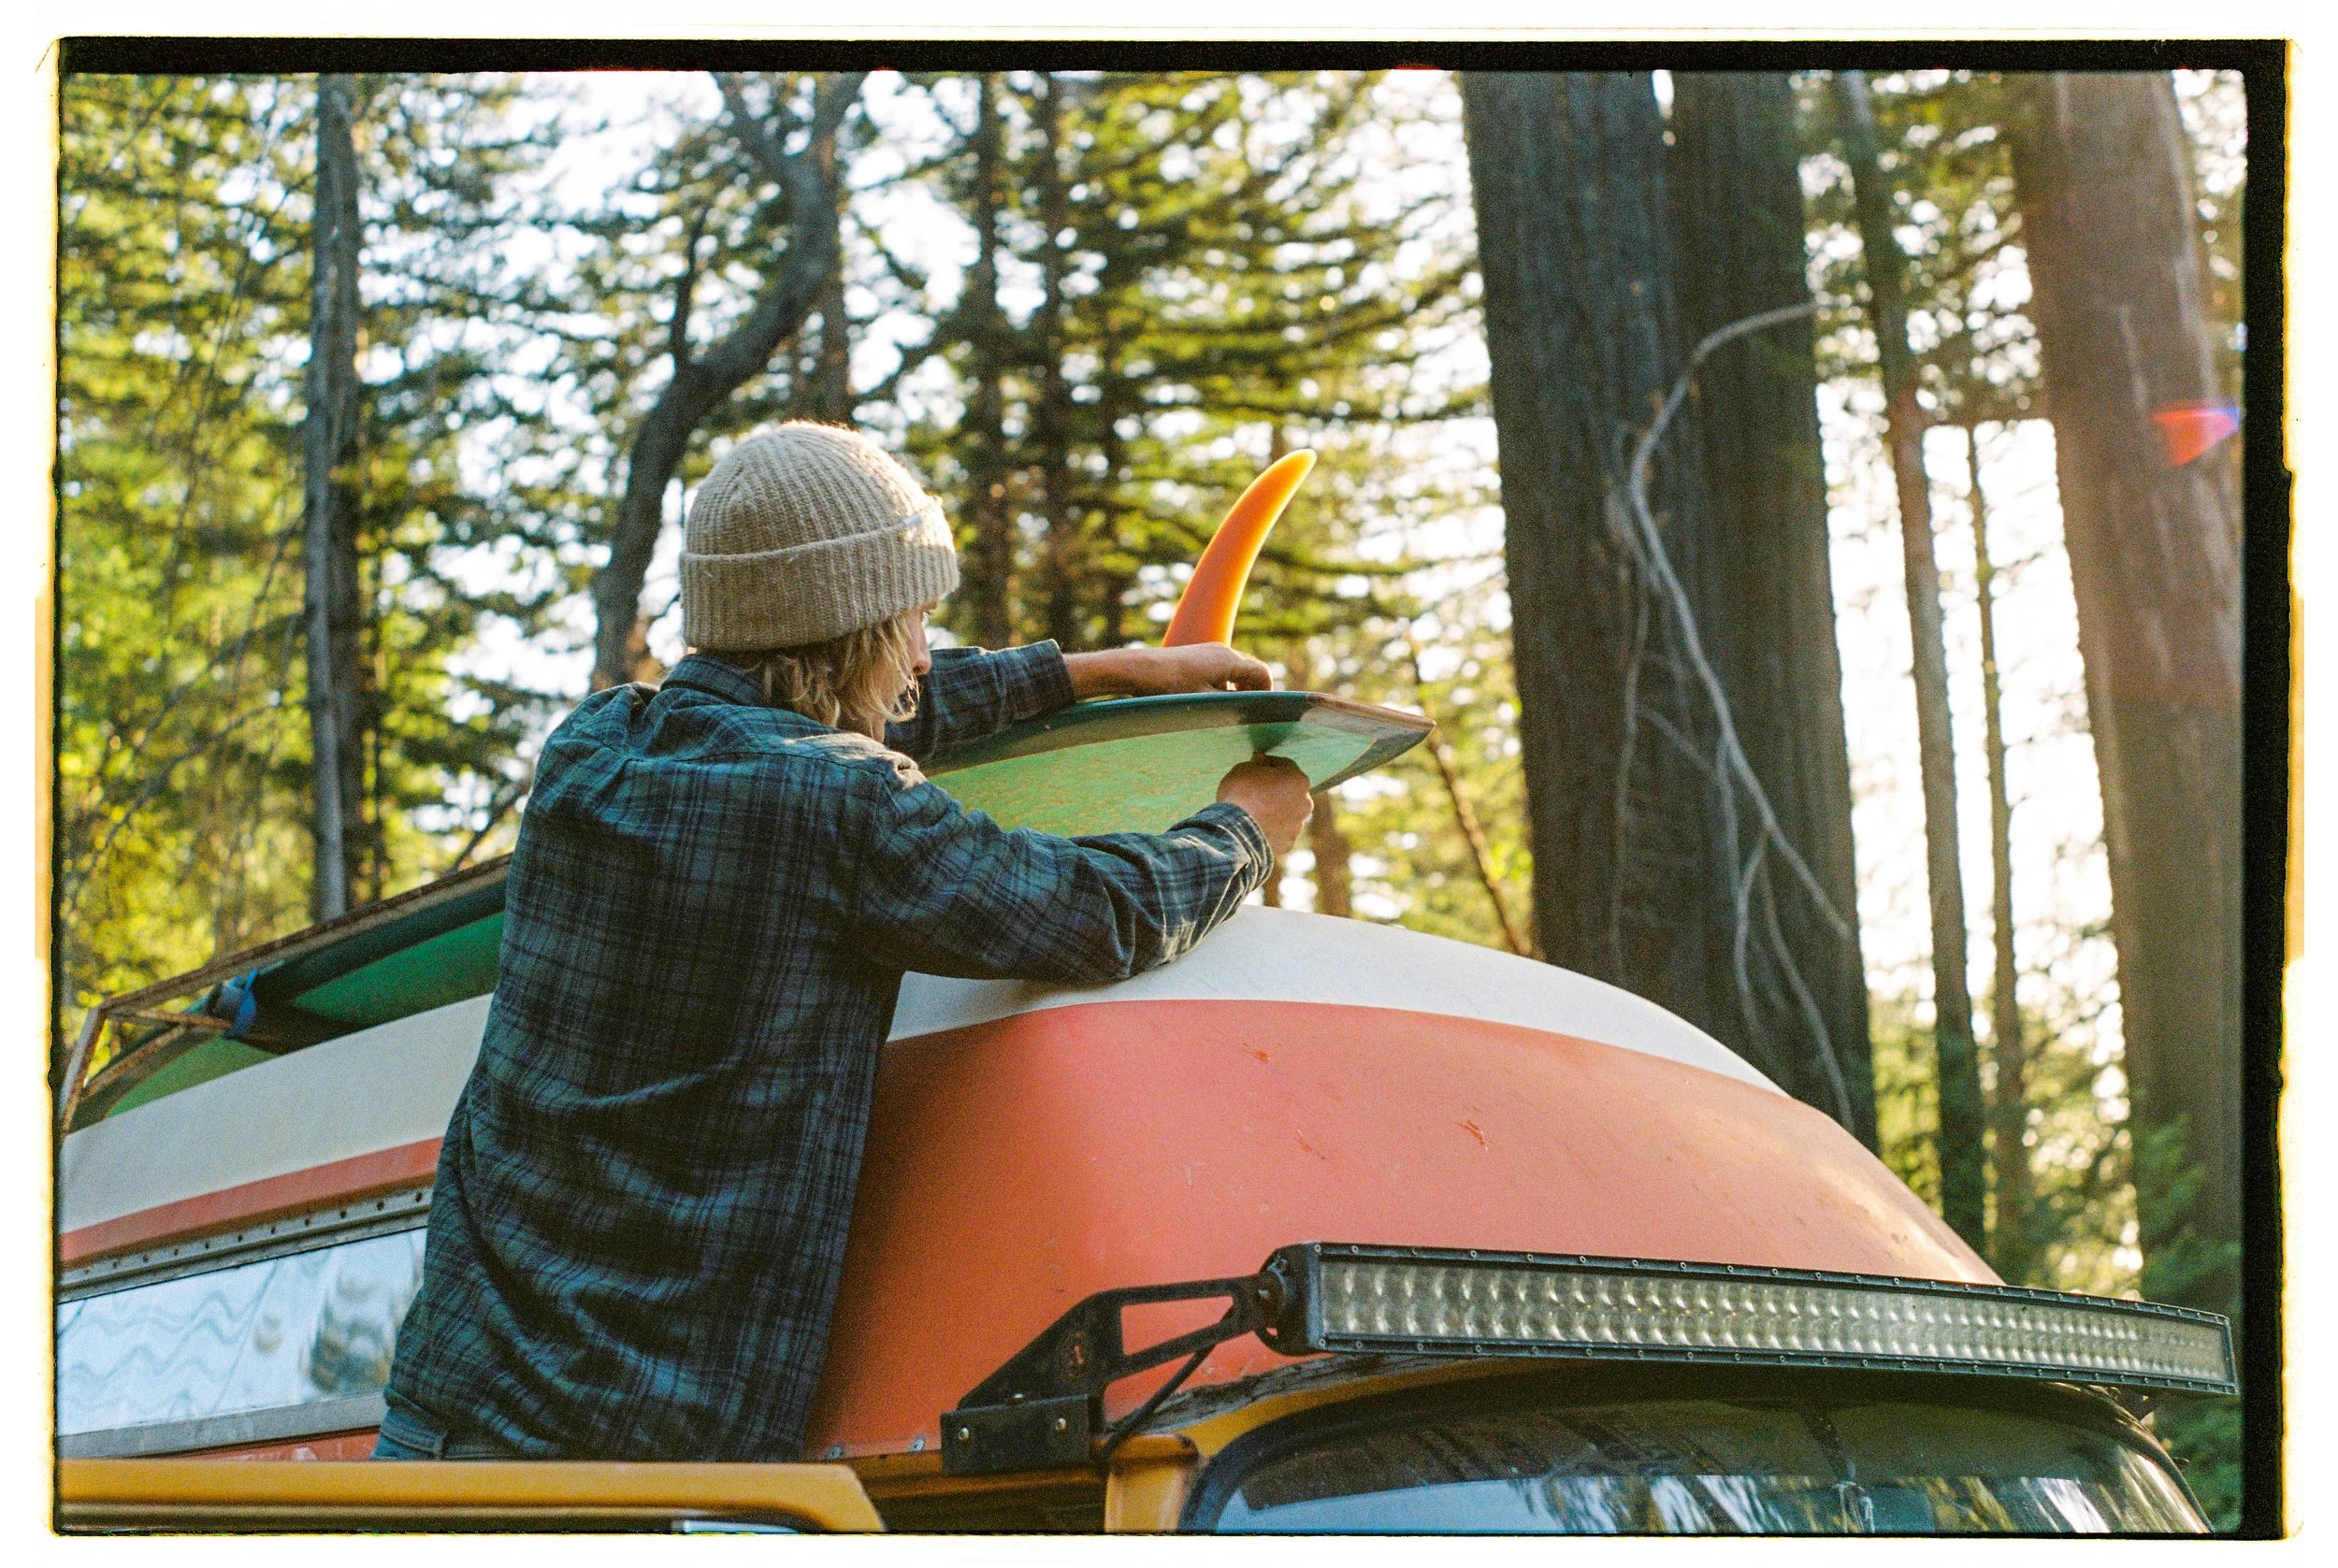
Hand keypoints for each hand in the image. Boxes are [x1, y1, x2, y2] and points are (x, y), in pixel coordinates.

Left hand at [1064, 642, 1271, 699]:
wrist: (1139, 669)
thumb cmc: (1171, 687)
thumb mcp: (1205, 701)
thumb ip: (1231, 703)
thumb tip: (1251, 710)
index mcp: (1229, 660)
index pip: (1262, 674)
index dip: (1266, 694)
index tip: (1260, 713)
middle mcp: (1223, 651)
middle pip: (1250, 671)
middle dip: (1251, 692)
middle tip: (1246, 714)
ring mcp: (1209, 651)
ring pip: (1235, 671)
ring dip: (1237, 689)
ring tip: (1227, 710)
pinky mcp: (1197, 655)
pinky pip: (1220, 669)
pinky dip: (1223, 684)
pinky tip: (1209, 700)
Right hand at [1215, 754, 1312, 857]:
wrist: (1234, 831)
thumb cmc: (1240, 794)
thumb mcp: (1244, 768)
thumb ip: (1257, 764)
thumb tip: (1260, 761)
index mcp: (1298, 780)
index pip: (1285, 765)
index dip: (1269, 763)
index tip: (1256, 764)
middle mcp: (1305, 802)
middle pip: (1290, 790)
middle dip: (1276, 788)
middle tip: (1256, 789)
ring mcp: (1298, 825)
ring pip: (1287, 812)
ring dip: (1275, 809)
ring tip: (1254, 810)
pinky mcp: (1288, 843)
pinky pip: (1280, 831)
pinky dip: (1271, 828)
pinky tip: (1256, 827)